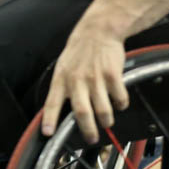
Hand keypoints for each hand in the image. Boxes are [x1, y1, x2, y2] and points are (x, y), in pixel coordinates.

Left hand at [41, 22, 128, 143]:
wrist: (98, 30)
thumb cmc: (80, 51)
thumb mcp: (64, 66)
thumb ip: (63, 86)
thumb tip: (60, 109)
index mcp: (61, 78)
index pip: (52, 102)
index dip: (50, 119)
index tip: (48, 133)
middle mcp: (77, 79)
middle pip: (81, 112)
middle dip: (87, 130)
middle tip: (91, 138)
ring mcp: (95, 78)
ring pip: (102, 111)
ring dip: (106, 120)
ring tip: (106, 121)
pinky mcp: (113, 75)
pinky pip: (119, 99)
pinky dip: (120, 105)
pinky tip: (118, 102)